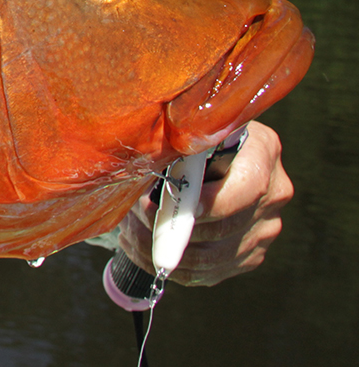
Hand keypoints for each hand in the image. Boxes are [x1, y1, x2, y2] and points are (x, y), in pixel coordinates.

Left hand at [119, 121, 291, 285]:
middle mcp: (273, 193)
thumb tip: (148, 180)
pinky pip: (211, 272)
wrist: (204, 158)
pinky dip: (175, 265)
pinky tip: (148, 250)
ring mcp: (266, 228)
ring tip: (133, 232)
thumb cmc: (188, 142)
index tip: (176, 205)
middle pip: (227, 226)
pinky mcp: (251, 254)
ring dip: (166, 249)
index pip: (247, 185)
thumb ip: (174, 152)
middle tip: (136, 217)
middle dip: (175, 227)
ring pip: (214, 256)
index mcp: (263, 151)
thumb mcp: (184, 135)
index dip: (211, 201)